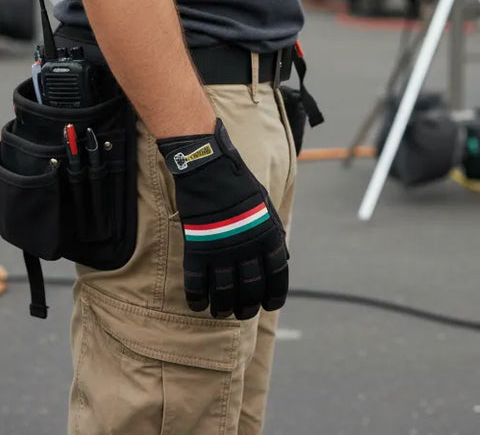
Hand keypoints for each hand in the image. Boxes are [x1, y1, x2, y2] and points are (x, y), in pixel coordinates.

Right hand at [157, 119, 288, 320]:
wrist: (208, 167)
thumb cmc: (238, 185)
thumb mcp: (266, 207)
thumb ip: (274, 234)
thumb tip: (282, 259)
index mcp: (268, 236)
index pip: (276, 277)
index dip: (274, 296)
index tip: (268, 304)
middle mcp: (247, 248)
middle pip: (250, 290)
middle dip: (247, 307)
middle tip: (241, 311)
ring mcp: (221, 250)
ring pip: (224, 293)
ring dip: (223, 308)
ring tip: (220, 312)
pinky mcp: (197, 249)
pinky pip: (197, 284)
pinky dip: (197, 299)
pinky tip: (198, 304)